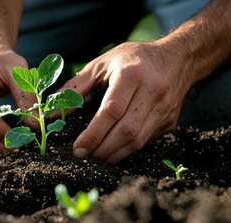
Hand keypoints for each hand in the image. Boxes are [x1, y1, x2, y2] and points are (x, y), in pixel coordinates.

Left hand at [61, 41, 192, 162]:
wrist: (177, 58)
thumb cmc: (133, 59)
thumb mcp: (103, 63)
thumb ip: (77, 86)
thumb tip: (53, 110)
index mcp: (132, 74)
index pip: (111, 110)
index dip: (93, 134)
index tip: (77, 148)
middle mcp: (152, 91)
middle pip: (126, 131)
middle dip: (102, 149)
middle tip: (84, 156)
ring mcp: (164, 108)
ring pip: (138, 141)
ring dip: (114, 154)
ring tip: (96, 156)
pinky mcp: (170, 121)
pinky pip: (146, 141)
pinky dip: (127, 149)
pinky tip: (113, 149)